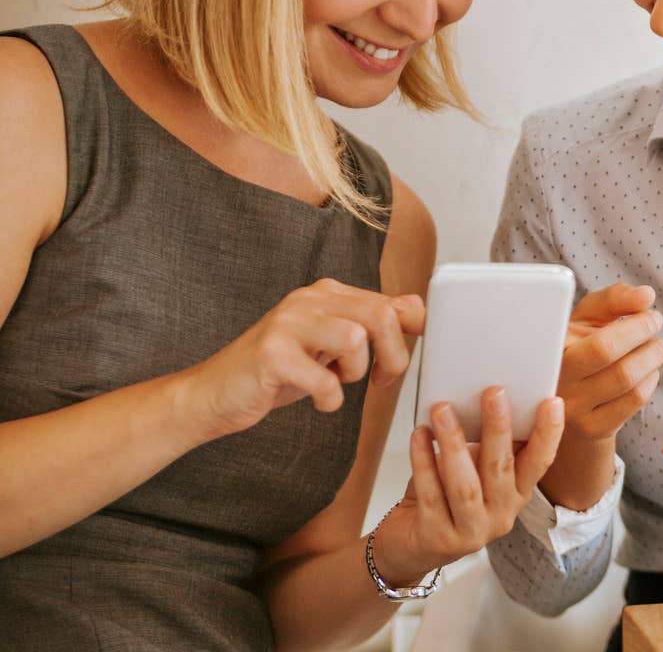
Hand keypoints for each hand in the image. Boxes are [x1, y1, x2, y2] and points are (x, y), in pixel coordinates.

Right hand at [180, 278, 422, 438]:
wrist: (215, 394)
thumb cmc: (278, 371)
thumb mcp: (330, 344)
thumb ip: (369, 324)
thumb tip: (417, 307)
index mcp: (328, 294)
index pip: (392, 303)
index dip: (411, 334)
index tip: (400, 358)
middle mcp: (308, 300)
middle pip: (381, 317)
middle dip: (392, 356)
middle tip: (379, 380)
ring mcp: (287, 323)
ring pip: (355, 340)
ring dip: (355, 373)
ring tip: (336, 382)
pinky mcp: (271, 353)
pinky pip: (325, 380)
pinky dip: (330, 399)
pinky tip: (317, 399)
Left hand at [371, 387, 564, 581]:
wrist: (412, 545)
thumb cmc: (446, 495)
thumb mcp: (475, 470)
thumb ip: (487, 445)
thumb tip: (491, 399)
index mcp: (516, 495)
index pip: (540, 463)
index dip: (549, 434)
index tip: (552, 403)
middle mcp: (500, 516)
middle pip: (502, 468)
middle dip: (499, 428)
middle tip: (494, 392)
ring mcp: (470, 532)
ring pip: (465, 485)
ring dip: (454, 443)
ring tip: (443, 410)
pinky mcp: (437, 538)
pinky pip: (430, 494)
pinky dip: (423, 461)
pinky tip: (419, 436)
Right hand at [556, 284, 662, 441]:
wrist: (571, 395)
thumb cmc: (581, 344)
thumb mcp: (589, 315)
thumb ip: (615, 298)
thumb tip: (646, 296)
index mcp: (551, 349)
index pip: (598, 342)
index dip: (634, 326)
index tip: (649, 313)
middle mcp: (556, 381)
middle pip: (613, 360)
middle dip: (644, 336)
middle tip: (655, 324)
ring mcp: (572, 409)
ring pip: (626, 381)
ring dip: (652, 358)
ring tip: (655, 346)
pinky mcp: (592, 427)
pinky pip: (633, 401)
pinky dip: (650, 380)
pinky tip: (648, 371)